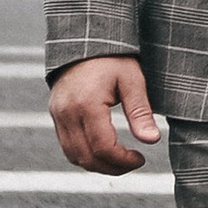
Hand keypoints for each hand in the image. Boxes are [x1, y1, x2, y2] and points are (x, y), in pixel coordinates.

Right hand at [48, 52, 162, 173]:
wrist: (84, 40)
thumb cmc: (112, 57)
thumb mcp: (132, 80)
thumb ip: (140, 112)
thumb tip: (152, 140)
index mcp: (87, 104)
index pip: (103, 147)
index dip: (123, 160)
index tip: (140, 158)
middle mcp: (67, 112)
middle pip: (86, 157)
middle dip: (112, 168)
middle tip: (133, 164)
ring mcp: (58, 115)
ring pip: (73, 156)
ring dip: (97, 165)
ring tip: (120, 161)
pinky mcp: (55, 114)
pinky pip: (67, 146)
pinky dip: (85, 155)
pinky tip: (104, 151)